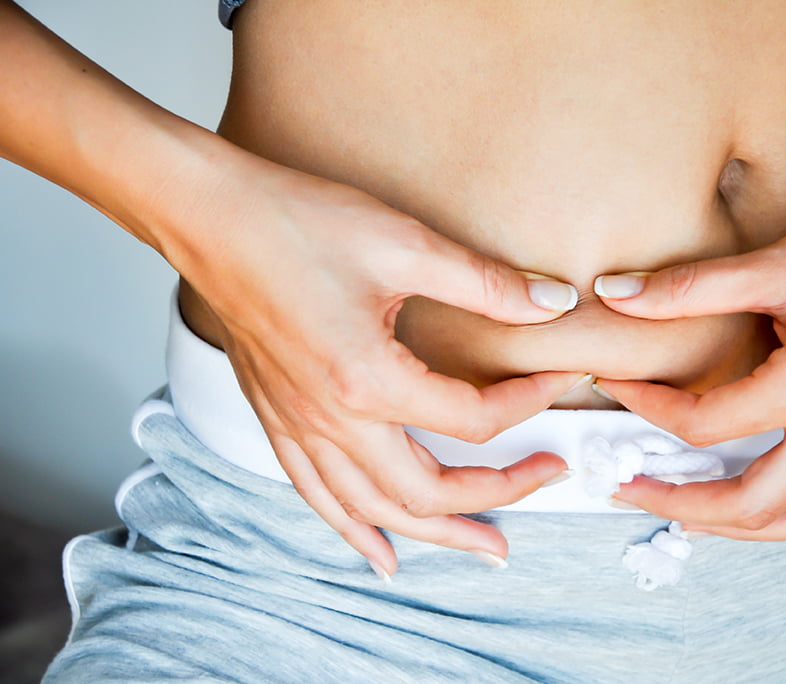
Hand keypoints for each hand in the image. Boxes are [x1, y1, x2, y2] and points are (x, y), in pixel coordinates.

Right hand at [177, 158, 583, 577]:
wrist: (208, 216)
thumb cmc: (297, 223)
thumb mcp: (405, 245)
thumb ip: (486, 284)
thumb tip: (553, 303)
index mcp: (369, 381)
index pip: (472, 418)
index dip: (530, 401)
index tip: (562, 378)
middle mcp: (332, 421)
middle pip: (428, 491)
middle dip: (497, 495)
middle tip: (546, 478)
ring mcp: (299, 428)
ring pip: (374, 511)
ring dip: (436, 535)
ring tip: (484, 548)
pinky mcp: (277, 420)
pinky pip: (318, 497)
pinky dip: (356, 532)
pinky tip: (381, 553)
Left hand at [593, 139, 785, 597]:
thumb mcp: (777, 262)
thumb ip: (687, 289)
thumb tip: (614, 295)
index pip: (704, 424)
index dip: (647, 408)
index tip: (617, 387)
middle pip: (752, 499)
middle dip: (680, 502)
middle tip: (632, 488)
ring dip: (756, 532)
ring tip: (706, 524)